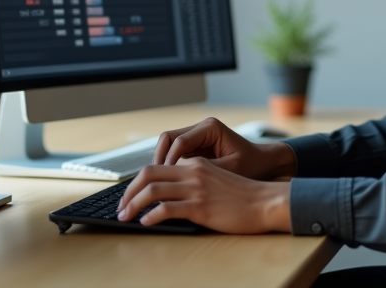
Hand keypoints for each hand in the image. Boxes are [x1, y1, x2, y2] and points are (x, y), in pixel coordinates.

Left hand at [117, 157, 291, 233]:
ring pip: (153, 190)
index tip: (130, 196)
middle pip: (148, 174)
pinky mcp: (200, 207)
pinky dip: (152, 216)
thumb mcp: (217, 179)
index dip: (138, 181)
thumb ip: (195, 180)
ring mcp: (196, 189)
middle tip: (121, 207)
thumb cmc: (244, 196)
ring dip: (133, 204)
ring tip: (125, 216)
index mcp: (196, 164)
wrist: (265, 202)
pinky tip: (146, 222)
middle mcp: (193, 172)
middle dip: (128, 191)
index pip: (157, 166)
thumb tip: (173, 194)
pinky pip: (168, 209)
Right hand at [152, 117, 295, 180]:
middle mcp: (201, 128)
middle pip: (168, 139)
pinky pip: (174, 154)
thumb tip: (180, 179)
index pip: (179, 141)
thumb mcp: (230, 170)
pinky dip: (168, 167)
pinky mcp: (195, 147)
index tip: (165, 180)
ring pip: (168, 146)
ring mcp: (196, 137)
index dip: (169, 161)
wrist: (265, 164)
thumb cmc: (252, 166)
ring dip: (161, 164)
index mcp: (210, 128)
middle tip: (153, 182)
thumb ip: (205, 172)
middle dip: (159, 160)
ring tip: (157, 184)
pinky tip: (166, 183)